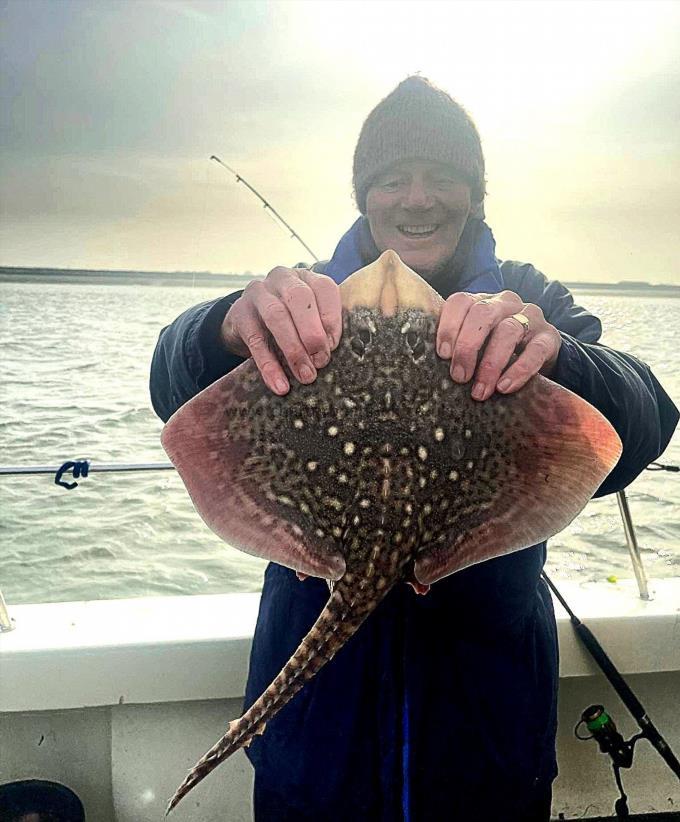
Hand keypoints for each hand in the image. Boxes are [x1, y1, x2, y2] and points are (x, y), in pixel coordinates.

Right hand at [221, 266, 341, 394]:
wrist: (245, 324)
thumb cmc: (289, 323)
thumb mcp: (308, 320)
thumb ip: (324, 329)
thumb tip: (333, 354)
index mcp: (306, 278)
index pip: (324, 288)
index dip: (332, 318)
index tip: (335, 346)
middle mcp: (282, 278)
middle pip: (299, 298)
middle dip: (313, 332)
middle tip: (322, 362)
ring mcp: (257, 293)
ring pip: (276, 316)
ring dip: (294, 349)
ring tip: (306, 376)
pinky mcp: (239, 313)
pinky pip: (255, 340)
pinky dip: (269, 365)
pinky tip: (280, 385)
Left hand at [436, 291, 561, 400]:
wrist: (540, 355)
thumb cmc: (496, 350)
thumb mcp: (476, 343)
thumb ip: (457, 345)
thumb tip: (428, 367)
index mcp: (482, 301)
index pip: (461, 301)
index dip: (449, 326)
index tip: (442, 355)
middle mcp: (505, 303)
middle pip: (483, 314)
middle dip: (467, 346)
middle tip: (458, 377)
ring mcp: (530, 317)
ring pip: (508, 331)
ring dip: (491, 364)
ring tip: (480, 391)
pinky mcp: (549, 337)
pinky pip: (535, 351)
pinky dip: (519, 370)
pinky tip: (504, 387)